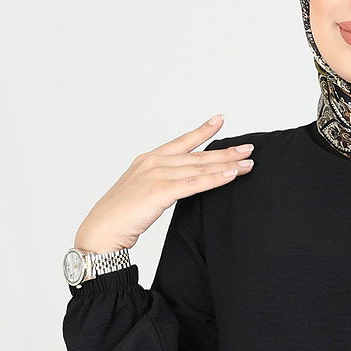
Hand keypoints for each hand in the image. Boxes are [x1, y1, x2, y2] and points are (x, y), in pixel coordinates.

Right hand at [73, 113, 254, 252]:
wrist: (101, 231)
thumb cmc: (121, 217)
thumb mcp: (143, 192)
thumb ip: (162, 184)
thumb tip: (183, 185)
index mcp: (148, 159)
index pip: (182, 142)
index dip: (203, 131)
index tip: (221, 119)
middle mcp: (153, 162)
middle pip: (197, 155)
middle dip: (226, 152)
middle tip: (249, 148)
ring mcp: (156, 174)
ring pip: (199, 168)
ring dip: (226, 165)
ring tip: (248, 163)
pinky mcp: (160, 191)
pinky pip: (194, 184)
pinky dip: (214, 179)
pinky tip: (231, 175)